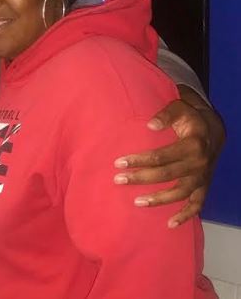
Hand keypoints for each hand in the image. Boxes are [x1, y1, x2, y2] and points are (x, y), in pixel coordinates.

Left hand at [113, 87, 223, 227]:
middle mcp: (199, 164)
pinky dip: (186, 216)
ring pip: (180, 193)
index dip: (140, 160)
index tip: (119, 162)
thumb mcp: (179, 109)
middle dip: (141, 178)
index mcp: (192, 145)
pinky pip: (197, 205)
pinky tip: (170, 224)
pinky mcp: (204, 187)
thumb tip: (150, 125)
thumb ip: (165, 115)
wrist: (213, 132)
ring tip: (136, 202)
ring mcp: (202, 178)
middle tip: (118, 179)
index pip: (161, 156)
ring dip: (159, 199)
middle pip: (166, 175)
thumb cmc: (190, 120)